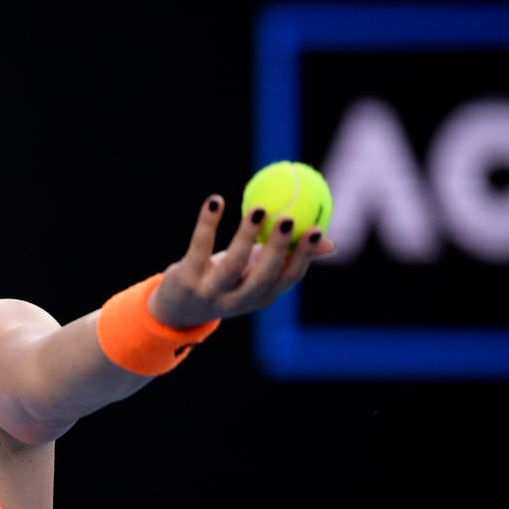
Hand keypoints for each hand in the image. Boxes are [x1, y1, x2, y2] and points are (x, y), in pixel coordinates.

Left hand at [149, 194, 335, 327]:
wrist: (178, 307)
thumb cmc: (227, 281)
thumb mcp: (257, 272)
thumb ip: (288, 257)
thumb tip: (330, 243)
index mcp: (261, 297)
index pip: (288, 278)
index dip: (303, 255)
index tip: (314, 228)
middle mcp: (239, 300)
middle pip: (263, 275)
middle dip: (277, 248)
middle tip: (288, 218)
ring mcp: (211, 292)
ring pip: (232, 264)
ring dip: (246, 235)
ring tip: (258, 209)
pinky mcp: (186, 279)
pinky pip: (199, 247)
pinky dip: (208, 223)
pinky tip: (216, 200)